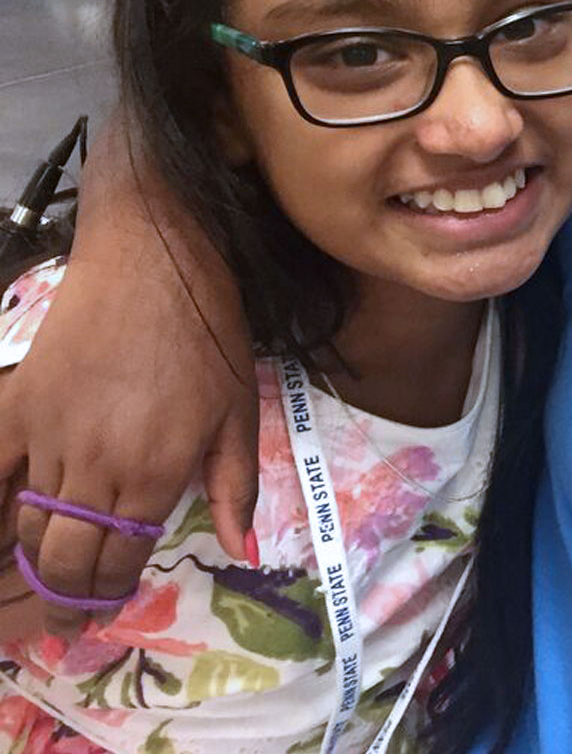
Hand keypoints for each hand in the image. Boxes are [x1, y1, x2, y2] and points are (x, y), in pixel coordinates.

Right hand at [0, 122, 256, 640]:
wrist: (157, 263)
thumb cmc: (211, 336)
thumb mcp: (241, 411)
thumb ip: (235, 483)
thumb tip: (236, 544)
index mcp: (154, 476)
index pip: (119, 559)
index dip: (111, 591)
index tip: (109, 604)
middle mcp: (97, 469)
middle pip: (65, 557)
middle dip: (67, 595)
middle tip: (69, 617)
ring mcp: (50, 439)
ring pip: (25, 525)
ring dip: (30, 562)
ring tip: (35, 584)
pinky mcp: (17, 406)